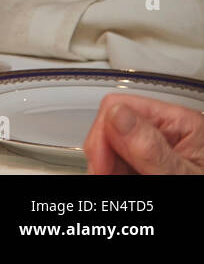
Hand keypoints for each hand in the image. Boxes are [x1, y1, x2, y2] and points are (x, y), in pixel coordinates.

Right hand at [83, 93, 203, 173]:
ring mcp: (158, 151)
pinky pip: (119, 164)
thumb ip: (152, 148)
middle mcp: (168, 133)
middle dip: (104, 155)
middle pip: (112, 128)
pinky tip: (121, 182)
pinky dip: (113, 174)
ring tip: (115, 181)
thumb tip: (118, 114)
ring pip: (111, 148)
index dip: (104, 135)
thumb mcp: (185, 175)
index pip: (120, 106)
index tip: (102, 165)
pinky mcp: (151, 166)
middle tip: (106, 177)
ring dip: (107, 168)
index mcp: (181, 124)